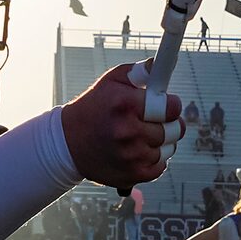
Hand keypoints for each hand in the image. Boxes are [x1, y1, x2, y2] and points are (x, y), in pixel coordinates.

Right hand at [63, 64, 181, 188]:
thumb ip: (137, 72)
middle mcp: (128, 131)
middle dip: (168, 123)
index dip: (172, 105)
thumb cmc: (92, 109)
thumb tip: (158, 65)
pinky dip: (152, 158)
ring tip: (139, 136)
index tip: (168, 104)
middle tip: (152, 120)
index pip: (171, 107)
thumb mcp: (109, 83)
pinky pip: (161, 165)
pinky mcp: (134, 174)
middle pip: (174, 129)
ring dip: (159, 142)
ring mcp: (132, 155)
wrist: (66, 144)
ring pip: (169, 148)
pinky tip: (135, 151)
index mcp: (123, 104)